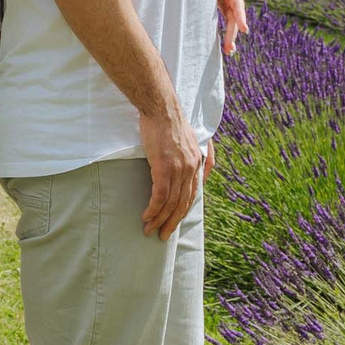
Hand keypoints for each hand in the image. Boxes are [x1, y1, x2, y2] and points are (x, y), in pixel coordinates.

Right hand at [137, 106, 204, 237]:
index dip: (182, 211)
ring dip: (159, 219)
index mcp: (197, 164)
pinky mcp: (164, 167)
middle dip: (172, 222)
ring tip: (149, 230)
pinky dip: (153, 209)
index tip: (173, 222)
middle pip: (182, 204)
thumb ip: (197, 156)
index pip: (192, 195)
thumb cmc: (170, 122)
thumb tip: (198, 174)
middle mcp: (191, 169)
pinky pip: (160, 195)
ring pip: (170, 203)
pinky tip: (146, 216)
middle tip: (162, 235)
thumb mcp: (191, 139)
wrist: (161, 109)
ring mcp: (178, 169)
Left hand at [214, 0, 248, 57]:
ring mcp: (229, 2)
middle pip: (235, 16)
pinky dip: (228, 32)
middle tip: (230, 48)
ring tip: (229, 52)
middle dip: (233, 32)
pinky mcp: (223, 6)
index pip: (237, 3)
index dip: (240, 16)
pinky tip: (227, 46)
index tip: (243, 29)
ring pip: (232, 21)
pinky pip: (228, 21)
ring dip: (231, 36)